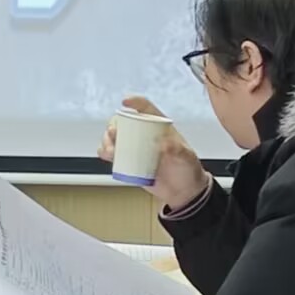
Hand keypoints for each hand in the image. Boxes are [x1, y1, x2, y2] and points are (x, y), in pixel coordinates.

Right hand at [101, 95, 209, 210]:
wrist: (184, 193)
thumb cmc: (188, 172)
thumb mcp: (187, 158)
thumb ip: (177, 150)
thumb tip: (163, 144)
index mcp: (159, 127)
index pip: (146, 108)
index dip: (135, 102)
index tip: (125, 102)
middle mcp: (144, 135)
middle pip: (123, 122)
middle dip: (114, 125)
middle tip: (113, 134)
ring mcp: (135, 148)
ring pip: (113, 138)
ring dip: (107, 141)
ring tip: (111, 151)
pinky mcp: (128, 161)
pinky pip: (112, 154)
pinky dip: (105, 153)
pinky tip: (107, 156)